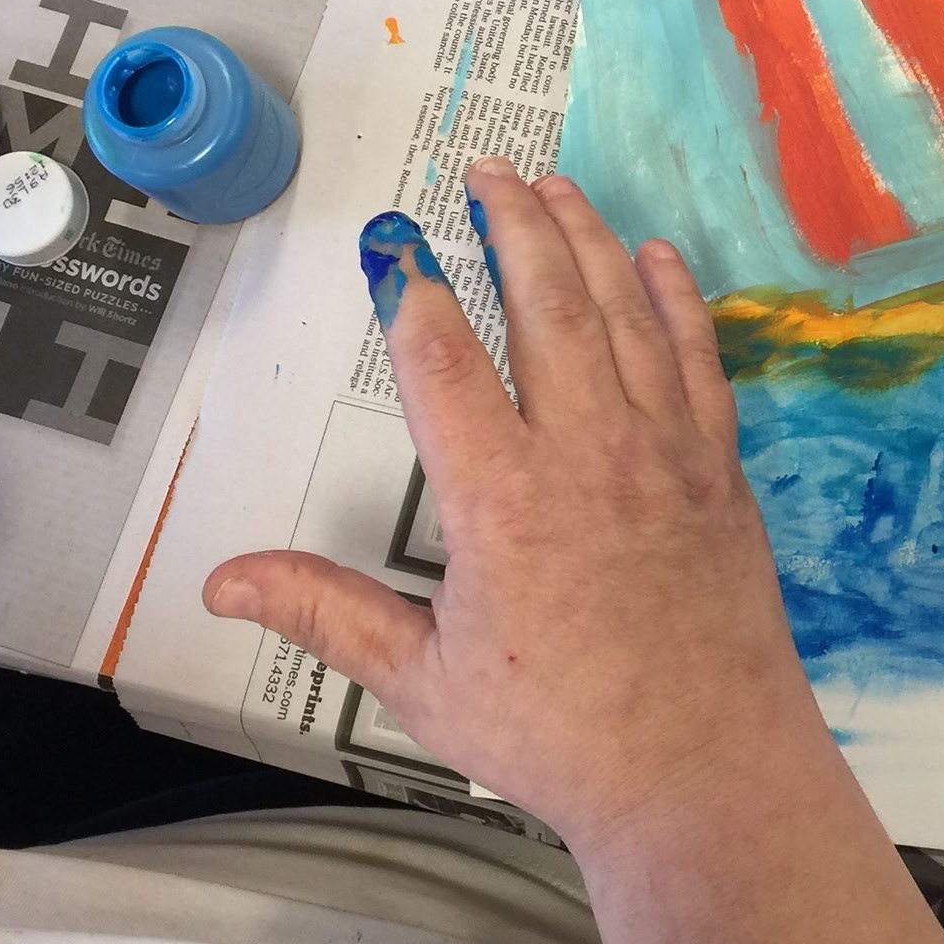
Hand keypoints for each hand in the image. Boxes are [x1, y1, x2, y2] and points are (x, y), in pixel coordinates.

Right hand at [204, 159, 821, 850]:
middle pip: (546, 303)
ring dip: (589, 240)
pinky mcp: (718, 471)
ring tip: (557, 186)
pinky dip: (675, 300)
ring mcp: (663, 454)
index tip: (394, 242)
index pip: (444, 362)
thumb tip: (225, 583)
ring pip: (624, 314)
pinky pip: (696, 359)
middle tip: (486, 170)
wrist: (704, 772)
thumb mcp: (426, 682)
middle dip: (513, 224)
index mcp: (504, 501)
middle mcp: (588, 455)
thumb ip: (326, 614)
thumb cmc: (565, 737)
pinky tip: (658, 259)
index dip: (414, 290)